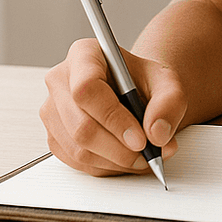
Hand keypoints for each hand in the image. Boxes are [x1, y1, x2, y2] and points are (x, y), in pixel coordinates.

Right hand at [40, 38, 186, 176]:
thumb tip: (156, 133)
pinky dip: (107, 167)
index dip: (114, 118)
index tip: (140, 138)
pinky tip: (127, 158)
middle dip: (120, 148)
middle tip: (149, 153)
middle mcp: (60, 81)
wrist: (136, 90)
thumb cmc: (144, 80)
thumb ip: (169, 102)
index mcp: (84, 55)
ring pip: (78, 149)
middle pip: (81, 126)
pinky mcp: (54, 137)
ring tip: (145, 156)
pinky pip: (77, 162)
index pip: (87, 88)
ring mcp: (52, 111)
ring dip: (116, 161)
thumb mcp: (168, 82)